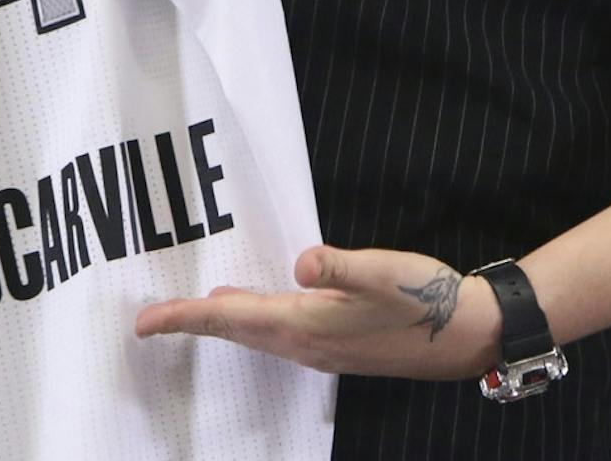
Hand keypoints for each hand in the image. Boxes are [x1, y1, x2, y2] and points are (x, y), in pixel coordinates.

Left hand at [134, 244, 502, 379]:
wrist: (466, 335)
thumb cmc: (425, 299)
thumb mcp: (382, 272)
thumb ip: (340, 266)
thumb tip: (302, 263)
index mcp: (306, 325)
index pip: (230, 321)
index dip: (184, 319)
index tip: (143, 324)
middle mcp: (306, 344)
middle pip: (235, 332)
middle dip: (191, 325)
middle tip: (150, 323)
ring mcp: (323, 349)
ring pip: (257, 335)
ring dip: (222, 324)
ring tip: (193, 311)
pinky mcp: (339, 343)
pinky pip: (279, 334)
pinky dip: (254, 322)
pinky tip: (257, 308)